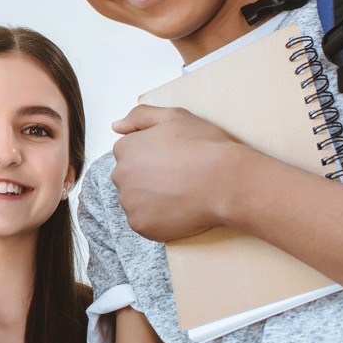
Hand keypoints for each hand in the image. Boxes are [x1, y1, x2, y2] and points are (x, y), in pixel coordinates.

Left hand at [111, 104, 245, 240]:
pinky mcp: (141, 225)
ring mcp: (129, 203)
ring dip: (153, 201)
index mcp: (125, 149)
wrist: (226, 181)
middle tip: (179, 179)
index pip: (129, 155)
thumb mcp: (174, 116)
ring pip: (137, 202)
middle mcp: (120, 176)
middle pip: (130, 179)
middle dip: (149, 179)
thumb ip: (140, 116)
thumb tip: (116, 126)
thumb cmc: (204, 146)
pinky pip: (145, 223)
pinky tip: (180, 210)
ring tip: (181, 194)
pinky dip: (159, 220)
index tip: (173, 161)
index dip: (154, 158)